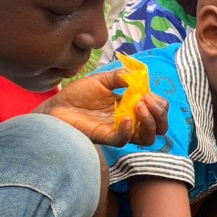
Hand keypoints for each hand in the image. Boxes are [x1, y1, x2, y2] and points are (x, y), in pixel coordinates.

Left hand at [41, 70, 167, 145]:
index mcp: (132, 107)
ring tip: (139, 107)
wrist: (56, 105)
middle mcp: (130, 122)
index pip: (158, 111)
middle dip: (159, 114)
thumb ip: (119, 77)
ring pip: (147, 138)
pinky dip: (127, 130)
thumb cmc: (78, 94)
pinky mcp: (104, 137)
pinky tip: (125, 118)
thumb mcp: (101, 80)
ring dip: (150, 123)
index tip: (147, 92)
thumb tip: (136, 76)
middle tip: (146, 100)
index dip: (159, 103)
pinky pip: (122, 140)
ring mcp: (118, 131)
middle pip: (160, 128)